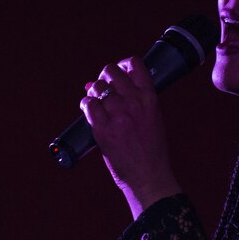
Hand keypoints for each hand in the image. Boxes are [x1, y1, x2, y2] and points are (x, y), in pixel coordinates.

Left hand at [80, 58, 181, 217]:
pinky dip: (86, 105)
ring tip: (96, 103)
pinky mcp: (103, 129)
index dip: (123, 64)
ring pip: (97, 87)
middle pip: (111, 71)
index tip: (119, 72)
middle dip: (104, 77)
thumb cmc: (151, 149)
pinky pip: (88, 105)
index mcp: (150, 98)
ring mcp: (118, 115)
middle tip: (103, 89)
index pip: (135, 65)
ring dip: (93, 92)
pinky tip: (89, 110)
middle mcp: (134, 103)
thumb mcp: (152, 118)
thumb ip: (134, 100)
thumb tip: (99, 83)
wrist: (148, 175)